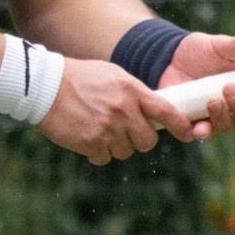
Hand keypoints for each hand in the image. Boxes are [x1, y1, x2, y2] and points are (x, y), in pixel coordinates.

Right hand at [37, 59, 196, 165]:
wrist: (46, 86)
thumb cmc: (81, 78)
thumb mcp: (113, 76)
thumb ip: (134, 93)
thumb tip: (152, 110)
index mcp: (131, 91)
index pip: (166, 111)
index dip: (181, 126)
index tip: (189, 134)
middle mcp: (123, 110)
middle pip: (147, 141)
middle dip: (139, 140)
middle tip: (126, 132)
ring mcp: (108, 128)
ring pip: (125, 151)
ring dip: (115, 145)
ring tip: (98, 128)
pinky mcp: (91, 142)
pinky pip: (104, 158)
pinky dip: (96, 152)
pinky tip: (86, 136)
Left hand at [158, 32, 234, 138]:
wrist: (170, 58)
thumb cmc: (202, 52)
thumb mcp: (218, 46)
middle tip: (229, 89)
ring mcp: (216, 118)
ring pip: (226, 127)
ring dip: (221, 116)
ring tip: (211, 99)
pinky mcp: (194, 123)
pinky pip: (198, 132)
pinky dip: (197, 130)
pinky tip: (195, 124)